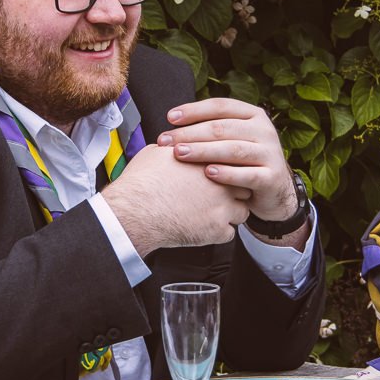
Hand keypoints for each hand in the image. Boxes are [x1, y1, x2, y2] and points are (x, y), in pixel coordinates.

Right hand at [99, 141, 251, 255]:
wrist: (136, 210)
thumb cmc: (142, 182)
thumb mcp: (156, 153)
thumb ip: (174, 148)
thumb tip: (173, 145)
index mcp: (208, 160)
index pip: (233, 162)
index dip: (226, 169)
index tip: (220, 175)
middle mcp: (221, 182)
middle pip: (243, 185)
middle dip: (234, 190)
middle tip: (219, 195)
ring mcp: (222, 207)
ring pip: (242, 211)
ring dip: (230, 213)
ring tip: (212, 213)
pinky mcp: (216, 230)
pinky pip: (229, 233)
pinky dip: (219, 233)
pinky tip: (205, 228)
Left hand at [155, 98, 299, 224]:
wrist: (274, 191)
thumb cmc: (244, 162)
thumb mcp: (233, 140)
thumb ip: (212, 130)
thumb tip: (172, 124)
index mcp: (253, 115)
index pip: (221, 106)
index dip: (194, 110)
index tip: (169, 118)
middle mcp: (264, 130)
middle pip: (222, 128)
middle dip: (190, 133)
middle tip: (165, 141)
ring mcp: (270, 153)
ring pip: (233, 149)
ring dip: (203, 151)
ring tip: (179, 154)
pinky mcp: (272, 177)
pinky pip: (247, 174)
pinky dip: (227, 174)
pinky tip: (208, 173)